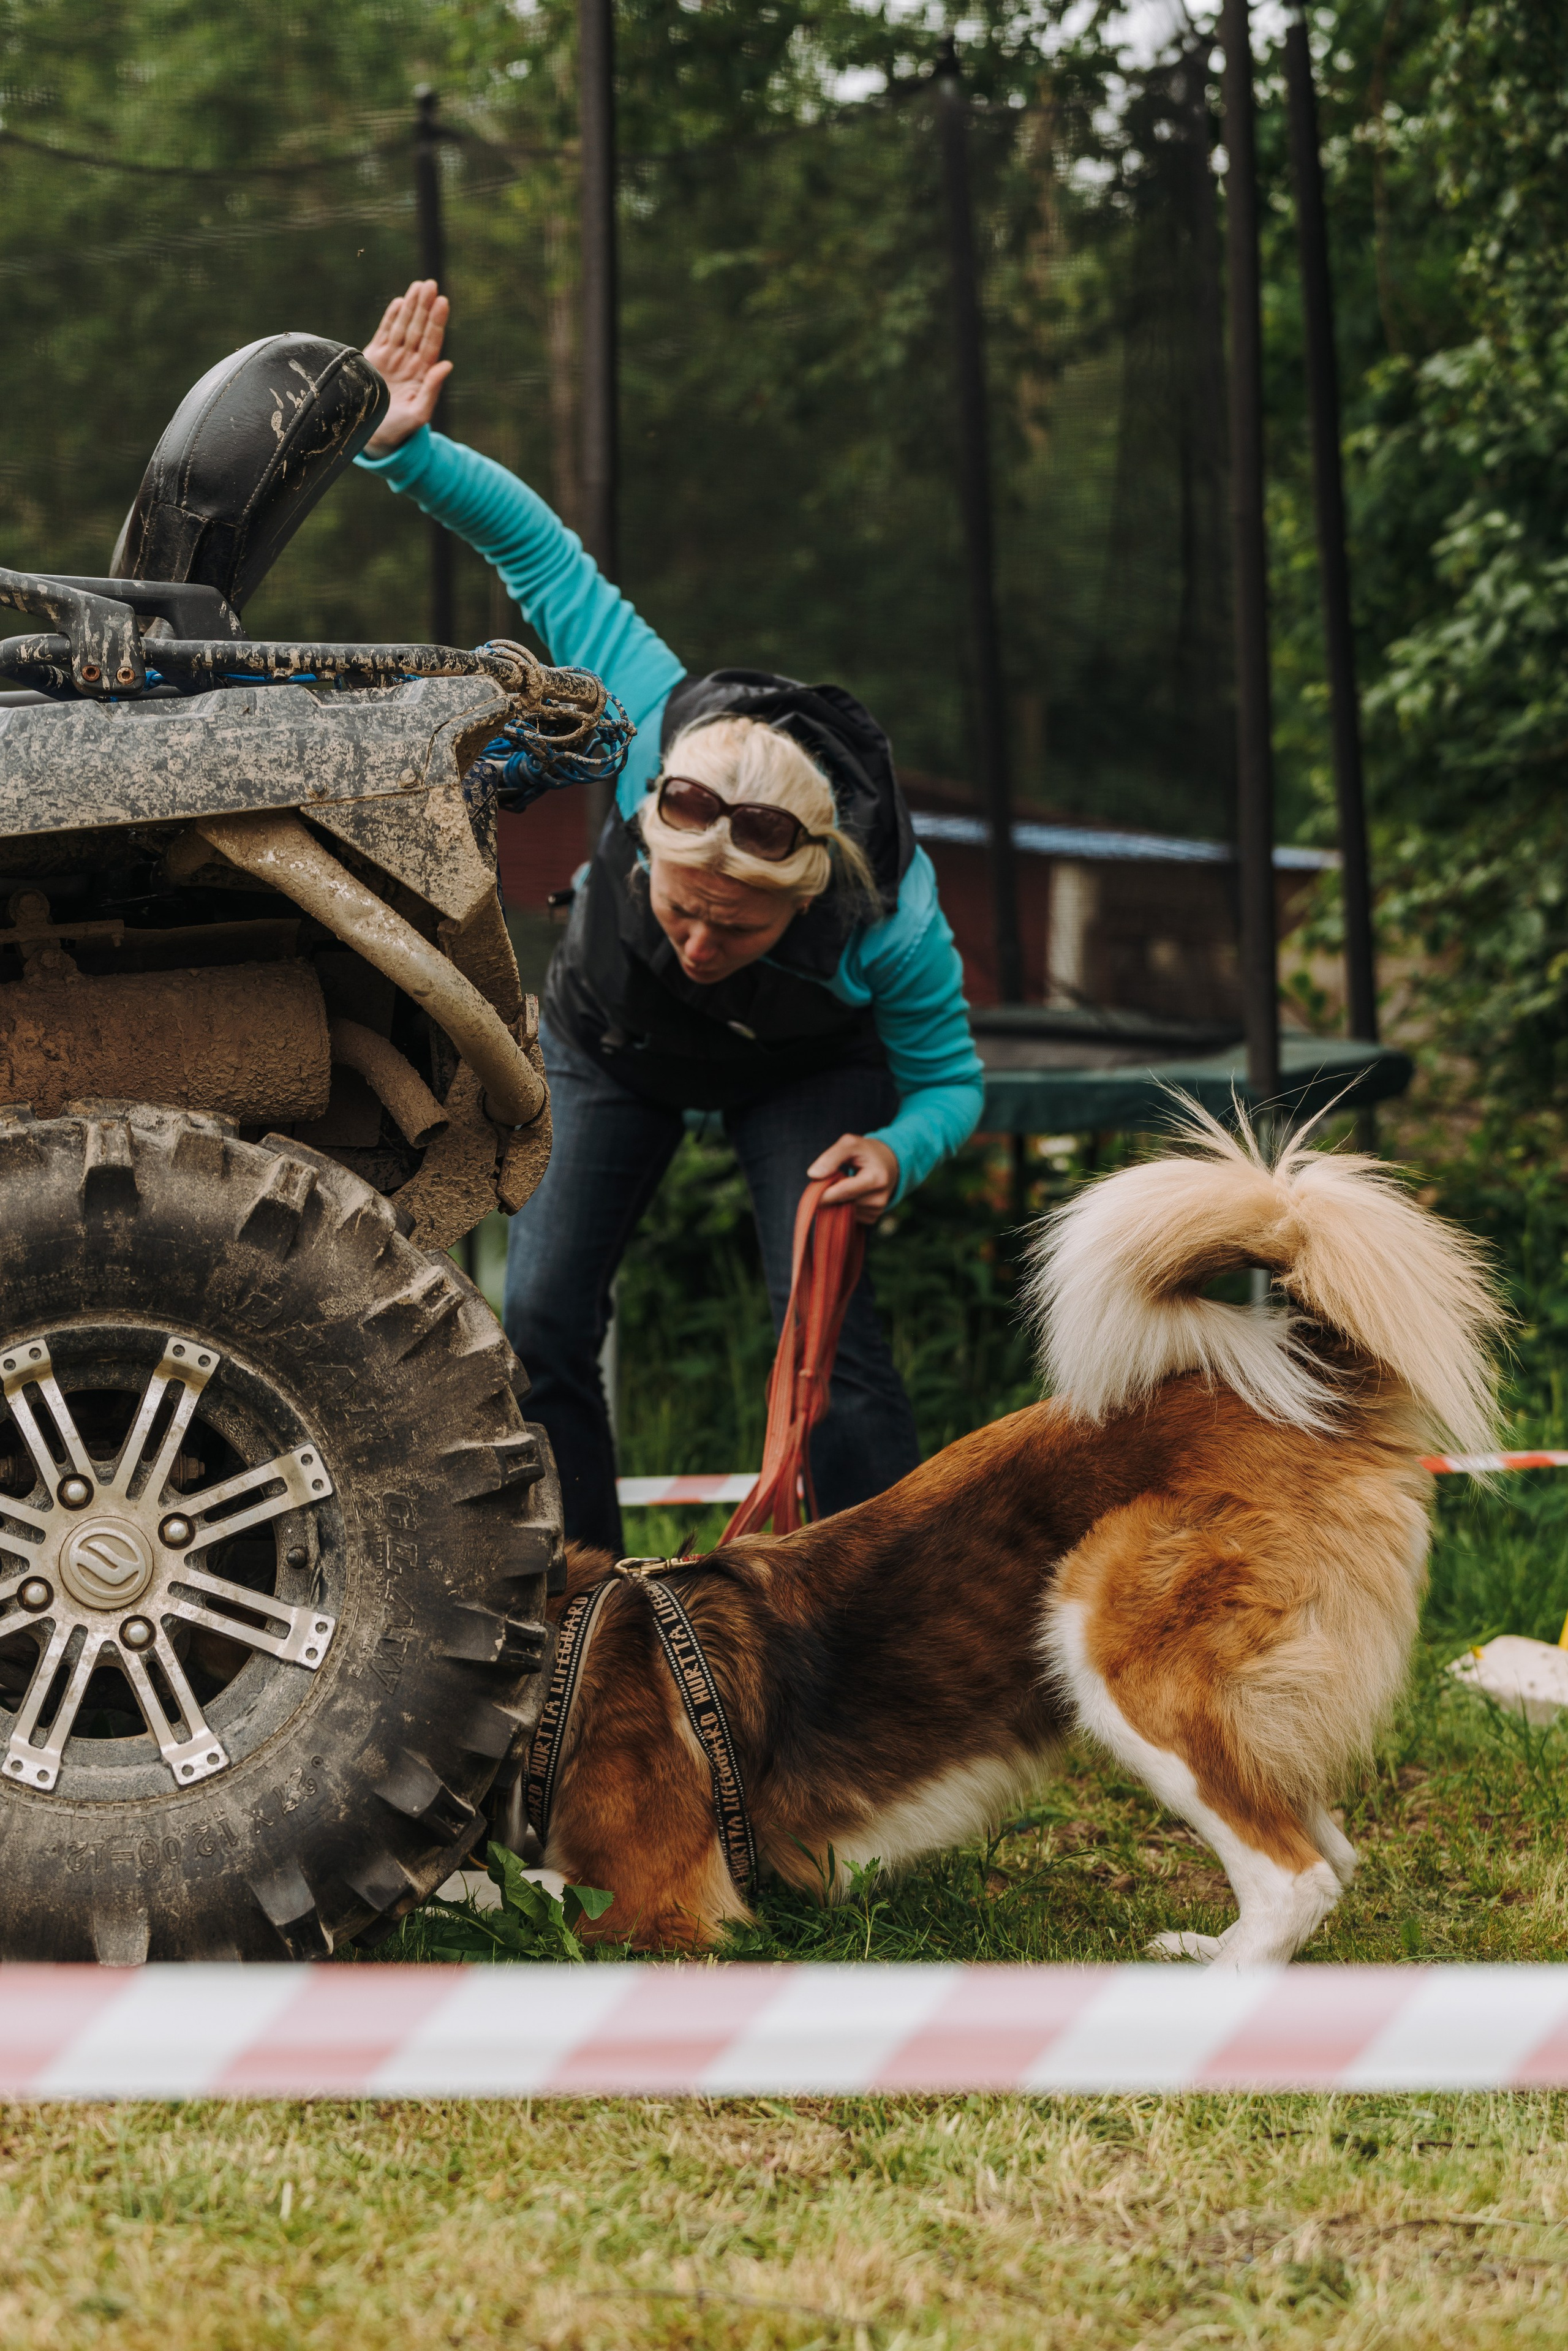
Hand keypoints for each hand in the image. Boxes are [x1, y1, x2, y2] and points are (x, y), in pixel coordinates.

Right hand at [363, 278, 452, 451]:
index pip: (431, 342)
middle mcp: (410, 361)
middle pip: (419, 328)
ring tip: (419, 286)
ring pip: (404, 326)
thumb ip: (433, 389)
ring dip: (411, 306)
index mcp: (422, 373)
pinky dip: (392, 317)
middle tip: (430, 285)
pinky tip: (399, 302)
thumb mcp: (420, 413)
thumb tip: (448, 364)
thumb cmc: (402, 429)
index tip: (442, 302)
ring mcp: (393, 357)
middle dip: (424, 307)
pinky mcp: (376, 356)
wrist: (377, 437)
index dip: (436, 322)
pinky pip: (385, 332)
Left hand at [807, 1133, 900, 1225]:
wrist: (889, 1164)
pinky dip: (843, 1206)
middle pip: (842, 1203)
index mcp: (876, 1179)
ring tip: (842, 1184)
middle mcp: (879, 1198)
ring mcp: (877, 1210)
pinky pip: (849, 1217)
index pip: (843, 1191)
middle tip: (825, 1182)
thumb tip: (813, 1175)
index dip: (823, 1193)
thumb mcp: (850, 1144)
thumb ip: (831, 1157)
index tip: (810, 1192)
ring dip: (836, 1200)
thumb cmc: (866, 1152)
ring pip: (843, 1211)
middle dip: (828, 1195)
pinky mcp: (873, 1218)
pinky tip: (849, 1194)